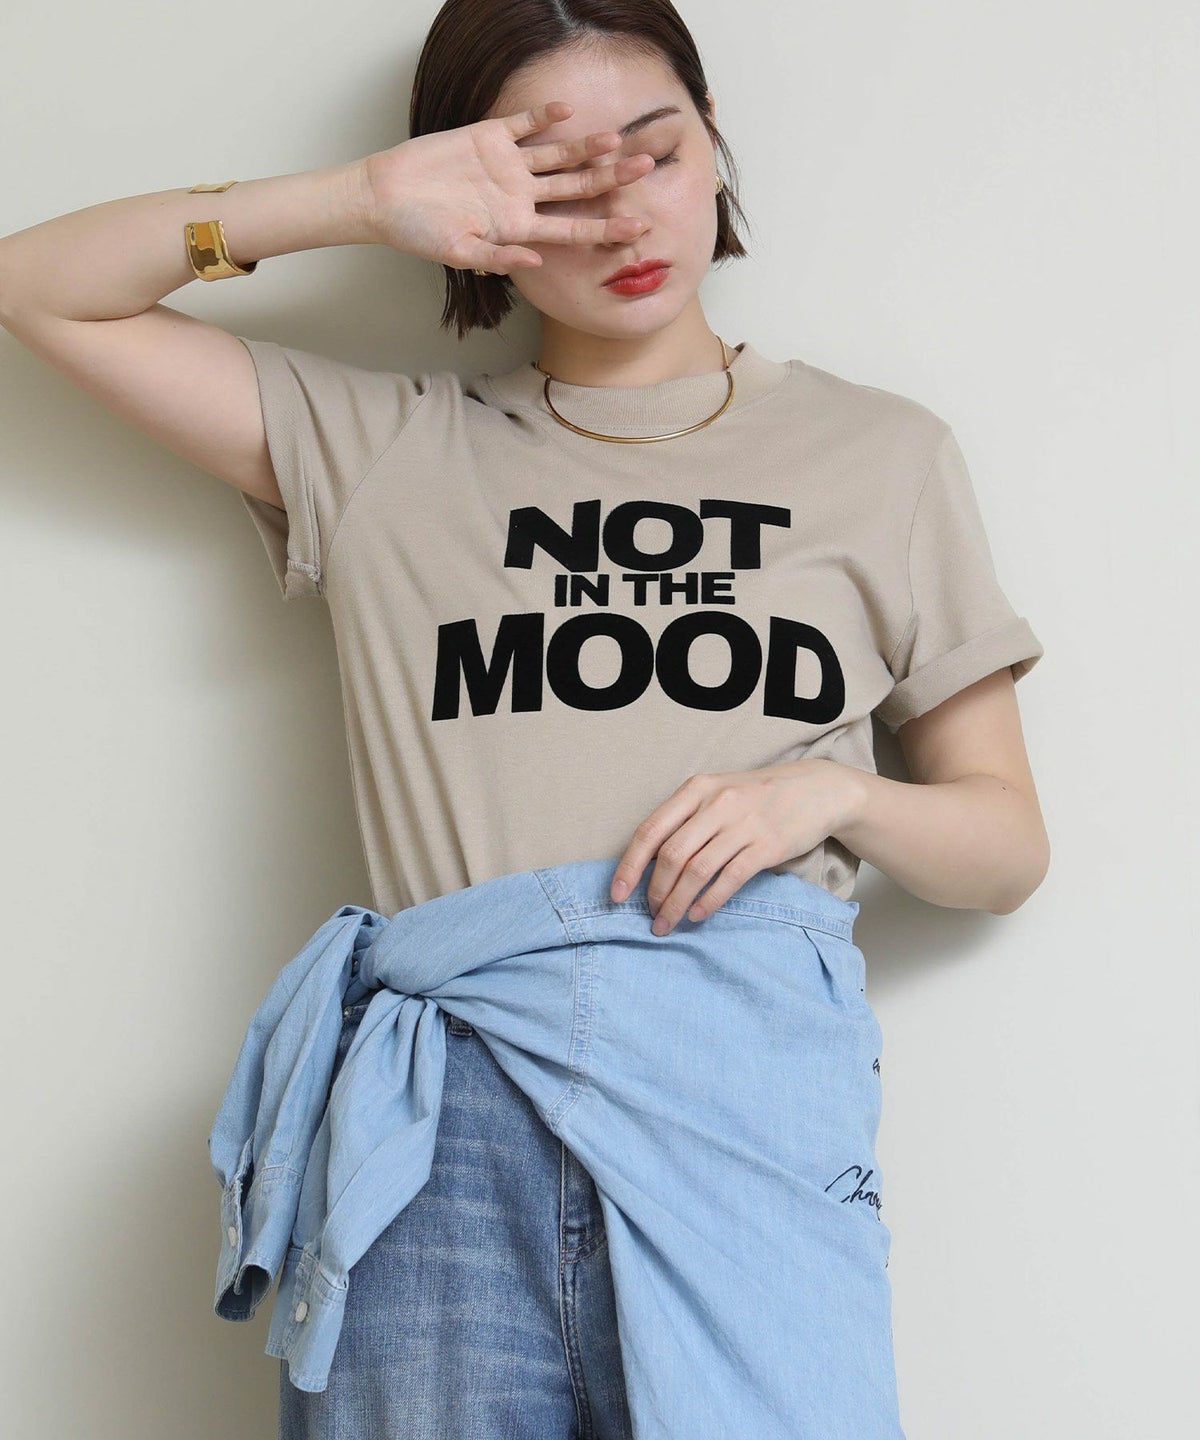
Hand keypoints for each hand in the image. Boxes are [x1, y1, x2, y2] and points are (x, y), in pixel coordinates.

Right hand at [361, 99, 654, 273]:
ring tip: (617, 138)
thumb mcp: (458, 252)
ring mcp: (507, 165)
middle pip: (576, 187)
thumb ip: (498, 255)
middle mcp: (520, 195)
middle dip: (612, 179)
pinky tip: (567, 112)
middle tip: (648, 167)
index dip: (605, 228)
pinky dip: (543, 117)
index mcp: (518, 226)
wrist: (384, 196)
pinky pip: (523, 125)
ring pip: (557, 155)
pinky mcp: (488, 137)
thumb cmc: (417, 232)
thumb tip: (535, 257)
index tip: (638, 227)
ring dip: (587, 147)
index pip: (572, 229)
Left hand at [610, 760, 864, 935]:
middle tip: (650, 915)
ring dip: (677, 903)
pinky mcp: (767, 845)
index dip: (629, 865)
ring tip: (668, 922)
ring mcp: (742, 824)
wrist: (816, 790)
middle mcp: (716, 804)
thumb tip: (649, 863)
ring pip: (696, 871)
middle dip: (654, 891)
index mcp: (696, 789)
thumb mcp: (718, 793)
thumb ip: (687, 819)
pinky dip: (709, 901)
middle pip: (670, 855)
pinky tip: (698, 915)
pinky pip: (728, 878)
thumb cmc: (758, 796)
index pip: (650, 830)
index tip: (617, 894)